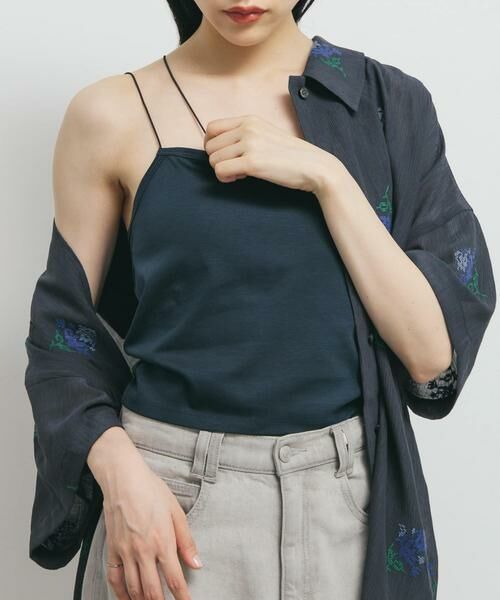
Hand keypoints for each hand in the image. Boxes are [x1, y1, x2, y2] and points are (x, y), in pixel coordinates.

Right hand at [88, 429, 200, 599]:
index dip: (182, 597)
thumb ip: (186, 541)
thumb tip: (197, 564)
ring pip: (134, 589)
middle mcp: (143, 551)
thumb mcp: (176, 512)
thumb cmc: (151, 490)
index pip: (175, 579)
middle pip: (153, 591)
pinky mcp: (112, 549)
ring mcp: (125, 552)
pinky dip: (121, 594)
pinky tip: (128, 598)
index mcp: (163, 542)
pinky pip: (114, 579)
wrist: (123, 479)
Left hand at [203, 114, 342, 195]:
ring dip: (223, 171)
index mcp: (250, 120)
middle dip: (218, 160)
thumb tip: (221, 149)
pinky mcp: (252, 162)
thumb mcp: (267, 135)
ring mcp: (249, 144)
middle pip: (209, 146)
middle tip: (237, 167)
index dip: (213, 145)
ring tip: (242, 173)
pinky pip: (220, 171)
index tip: (226, 156)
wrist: (315, 167)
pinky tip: (240, 178)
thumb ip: (245, 136)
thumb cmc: (292, 156)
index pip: (212, 128)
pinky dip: (226, 178)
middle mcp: (247, 128)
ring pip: (213, 160)